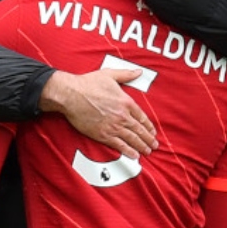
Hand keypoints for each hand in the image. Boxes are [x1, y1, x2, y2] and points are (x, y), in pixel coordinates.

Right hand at [39, 70, 156, 158]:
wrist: (71, 95)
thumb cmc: (88, 84)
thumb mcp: (110, 74)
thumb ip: (126, 74)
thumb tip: (138, 72)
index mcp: (126, 102)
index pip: (142, 116)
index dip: (149, 125)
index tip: (152, 131)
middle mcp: (122, 115)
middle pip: (139, 130)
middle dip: (148, 139)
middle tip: (154, 145)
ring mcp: (113, 126)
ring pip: (132, 139)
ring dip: (142, 146)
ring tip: (148, 151)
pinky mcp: (103, 135)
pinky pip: (119, 145)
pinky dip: (128, 151)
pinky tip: (134, 156)